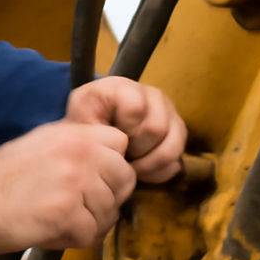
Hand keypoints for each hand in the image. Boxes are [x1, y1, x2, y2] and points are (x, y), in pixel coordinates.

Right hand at [0, 122, 135, 252]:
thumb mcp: (38, 143)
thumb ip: (73, 147)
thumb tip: (103, 161)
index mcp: (71, 133)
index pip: (119, 142)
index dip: (112, 162)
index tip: (96, 176)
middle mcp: (79, 153)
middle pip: (124, 177)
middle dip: (110, 196)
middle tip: (82, 206)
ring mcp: (76, 184)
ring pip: (110, 210)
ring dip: (91, 221)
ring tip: (61, 220)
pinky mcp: (69, 215)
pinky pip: (91, 234)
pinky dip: (73, 238)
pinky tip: (51, 231)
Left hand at [65, 76, 186, 182]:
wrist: (98, 129)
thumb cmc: (88, 121)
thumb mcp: (81, 116)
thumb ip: (94, 120)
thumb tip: (118, 138)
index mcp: (126, 87)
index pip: (136, 109)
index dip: (124, 129)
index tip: (111, 136)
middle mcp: (153, 95)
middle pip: (156, 129)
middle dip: (135, 149)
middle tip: (120, 152)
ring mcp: (170, 114)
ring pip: (172, 148)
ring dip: (148, 163)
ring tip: (130, 163)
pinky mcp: (178, 134)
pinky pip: (177, 161)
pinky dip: (158, 172)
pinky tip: (141, 170)